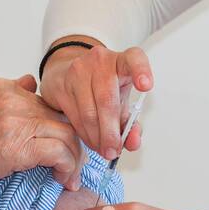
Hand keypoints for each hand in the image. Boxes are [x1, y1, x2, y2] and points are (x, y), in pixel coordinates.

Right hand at [0, 75, 83, 209]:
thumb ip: (9, 99)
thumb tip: (31, 84)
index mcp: (3, 88)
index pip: (49, 101)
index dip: (62, 125)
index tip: (66, 145)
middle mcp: (12, 98)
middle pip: (62, 116)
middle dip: (74, 143)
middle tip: (74, 165)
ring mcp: (14, 120)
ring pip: (67, 134)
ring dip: (74, 159)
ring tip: (69, 176)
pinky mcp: (15, 147)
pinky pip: (58, 153)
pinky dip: (67, 168)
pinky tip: (62, 180)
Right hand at [38, 42, 152, 160]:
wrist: (68, 73)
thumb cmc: (102, 87)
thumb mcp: (121, 100)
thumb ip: (131, 123)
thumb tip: (133, 142)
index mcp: (122, 61)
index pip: (134, 59)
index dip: (141, 71)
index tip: (146, 86)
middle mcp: (100, 61)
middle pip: (107, 100)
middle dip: (111, 132)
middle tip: (113, 150)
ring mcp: (78, 71)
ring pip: (89, 112)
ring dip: (97, 137)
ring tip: (103, 149)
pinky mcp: (62, 85)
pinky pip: (75, 116)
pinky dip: (85, 134)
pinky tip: (91, 139)